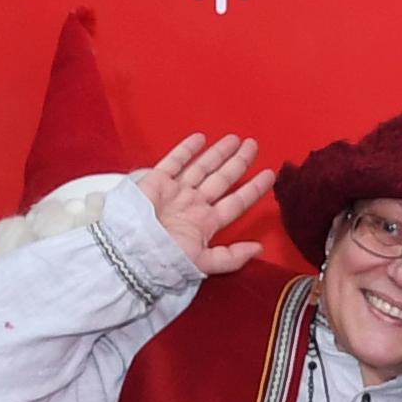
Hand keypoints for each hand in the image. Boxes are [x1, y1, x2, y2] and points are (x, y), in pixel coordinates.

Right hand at [135, 133, 276, 276]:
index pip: (236, 202)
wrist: (131, 250)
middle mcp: (193, 205)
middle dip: (239, 163)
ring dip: (218, 153)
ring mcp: (176, 192)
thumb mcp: (204, 262)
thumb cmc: (167, 258)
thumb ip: (232, 257)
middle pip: (222, 179)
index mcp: (205, 223)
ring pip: (202, 167)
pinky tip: (200, 138)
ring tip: (236, 139)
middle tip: (254, 145)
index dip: (254, 189)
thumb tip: (260, 248)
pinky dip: (186, 149)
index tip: (270, 175)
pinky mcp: (157, 181)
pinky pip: (174, 161)